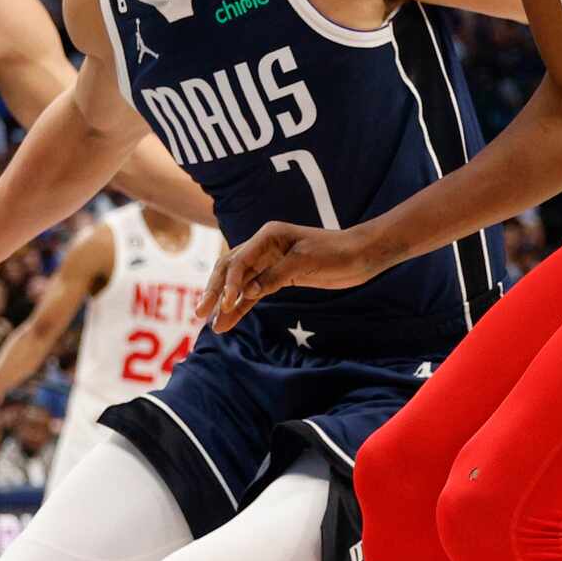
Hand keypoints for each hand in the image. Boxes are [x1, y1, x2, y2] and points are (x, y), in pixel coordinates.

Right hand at [200, 222, 384, 332]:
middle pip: (229, 269)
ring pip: (238, 283)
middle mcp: (263, 246)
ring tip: (212, 325)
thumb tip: (248, 292)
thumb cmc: (336, 252)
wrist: (360, 255)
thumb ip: (275, 276)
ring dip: (225, 303)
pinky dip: (242, 306)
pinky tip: (229, 321)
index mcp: (268, 235)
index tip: (225, 305)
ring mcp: (269, 262)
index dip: (229, 283)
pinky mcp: (277, 277)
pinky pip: (253, 292)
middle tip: (201, 313)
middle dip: (214, 292)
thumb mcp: (305, 262)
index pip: (239, 261)